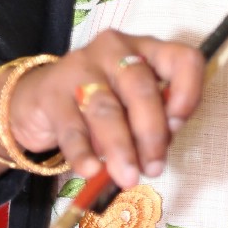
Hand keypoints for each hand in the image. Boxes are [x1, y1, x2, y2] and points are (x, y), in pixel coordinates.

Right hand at [8, 30, 204, 189]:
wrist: (39, 98)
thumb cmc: (102, 102)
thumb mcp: (134, 104)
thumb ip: (155, 117)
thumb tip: (163, 144)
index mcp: (147, 49)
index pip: (182, 59)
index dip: (188, 92)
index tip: (179, 126)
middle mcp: (115, 50)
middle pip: (141, 89)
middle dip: (151, 134)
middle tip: (153, 168)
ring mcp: (80, 67)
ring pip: (106, 110)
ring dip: (121, 149)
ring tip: (128, 177)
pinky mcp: (51, 93)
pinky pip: (71, 128)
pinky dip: (83, 153)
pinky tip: (92, 171)